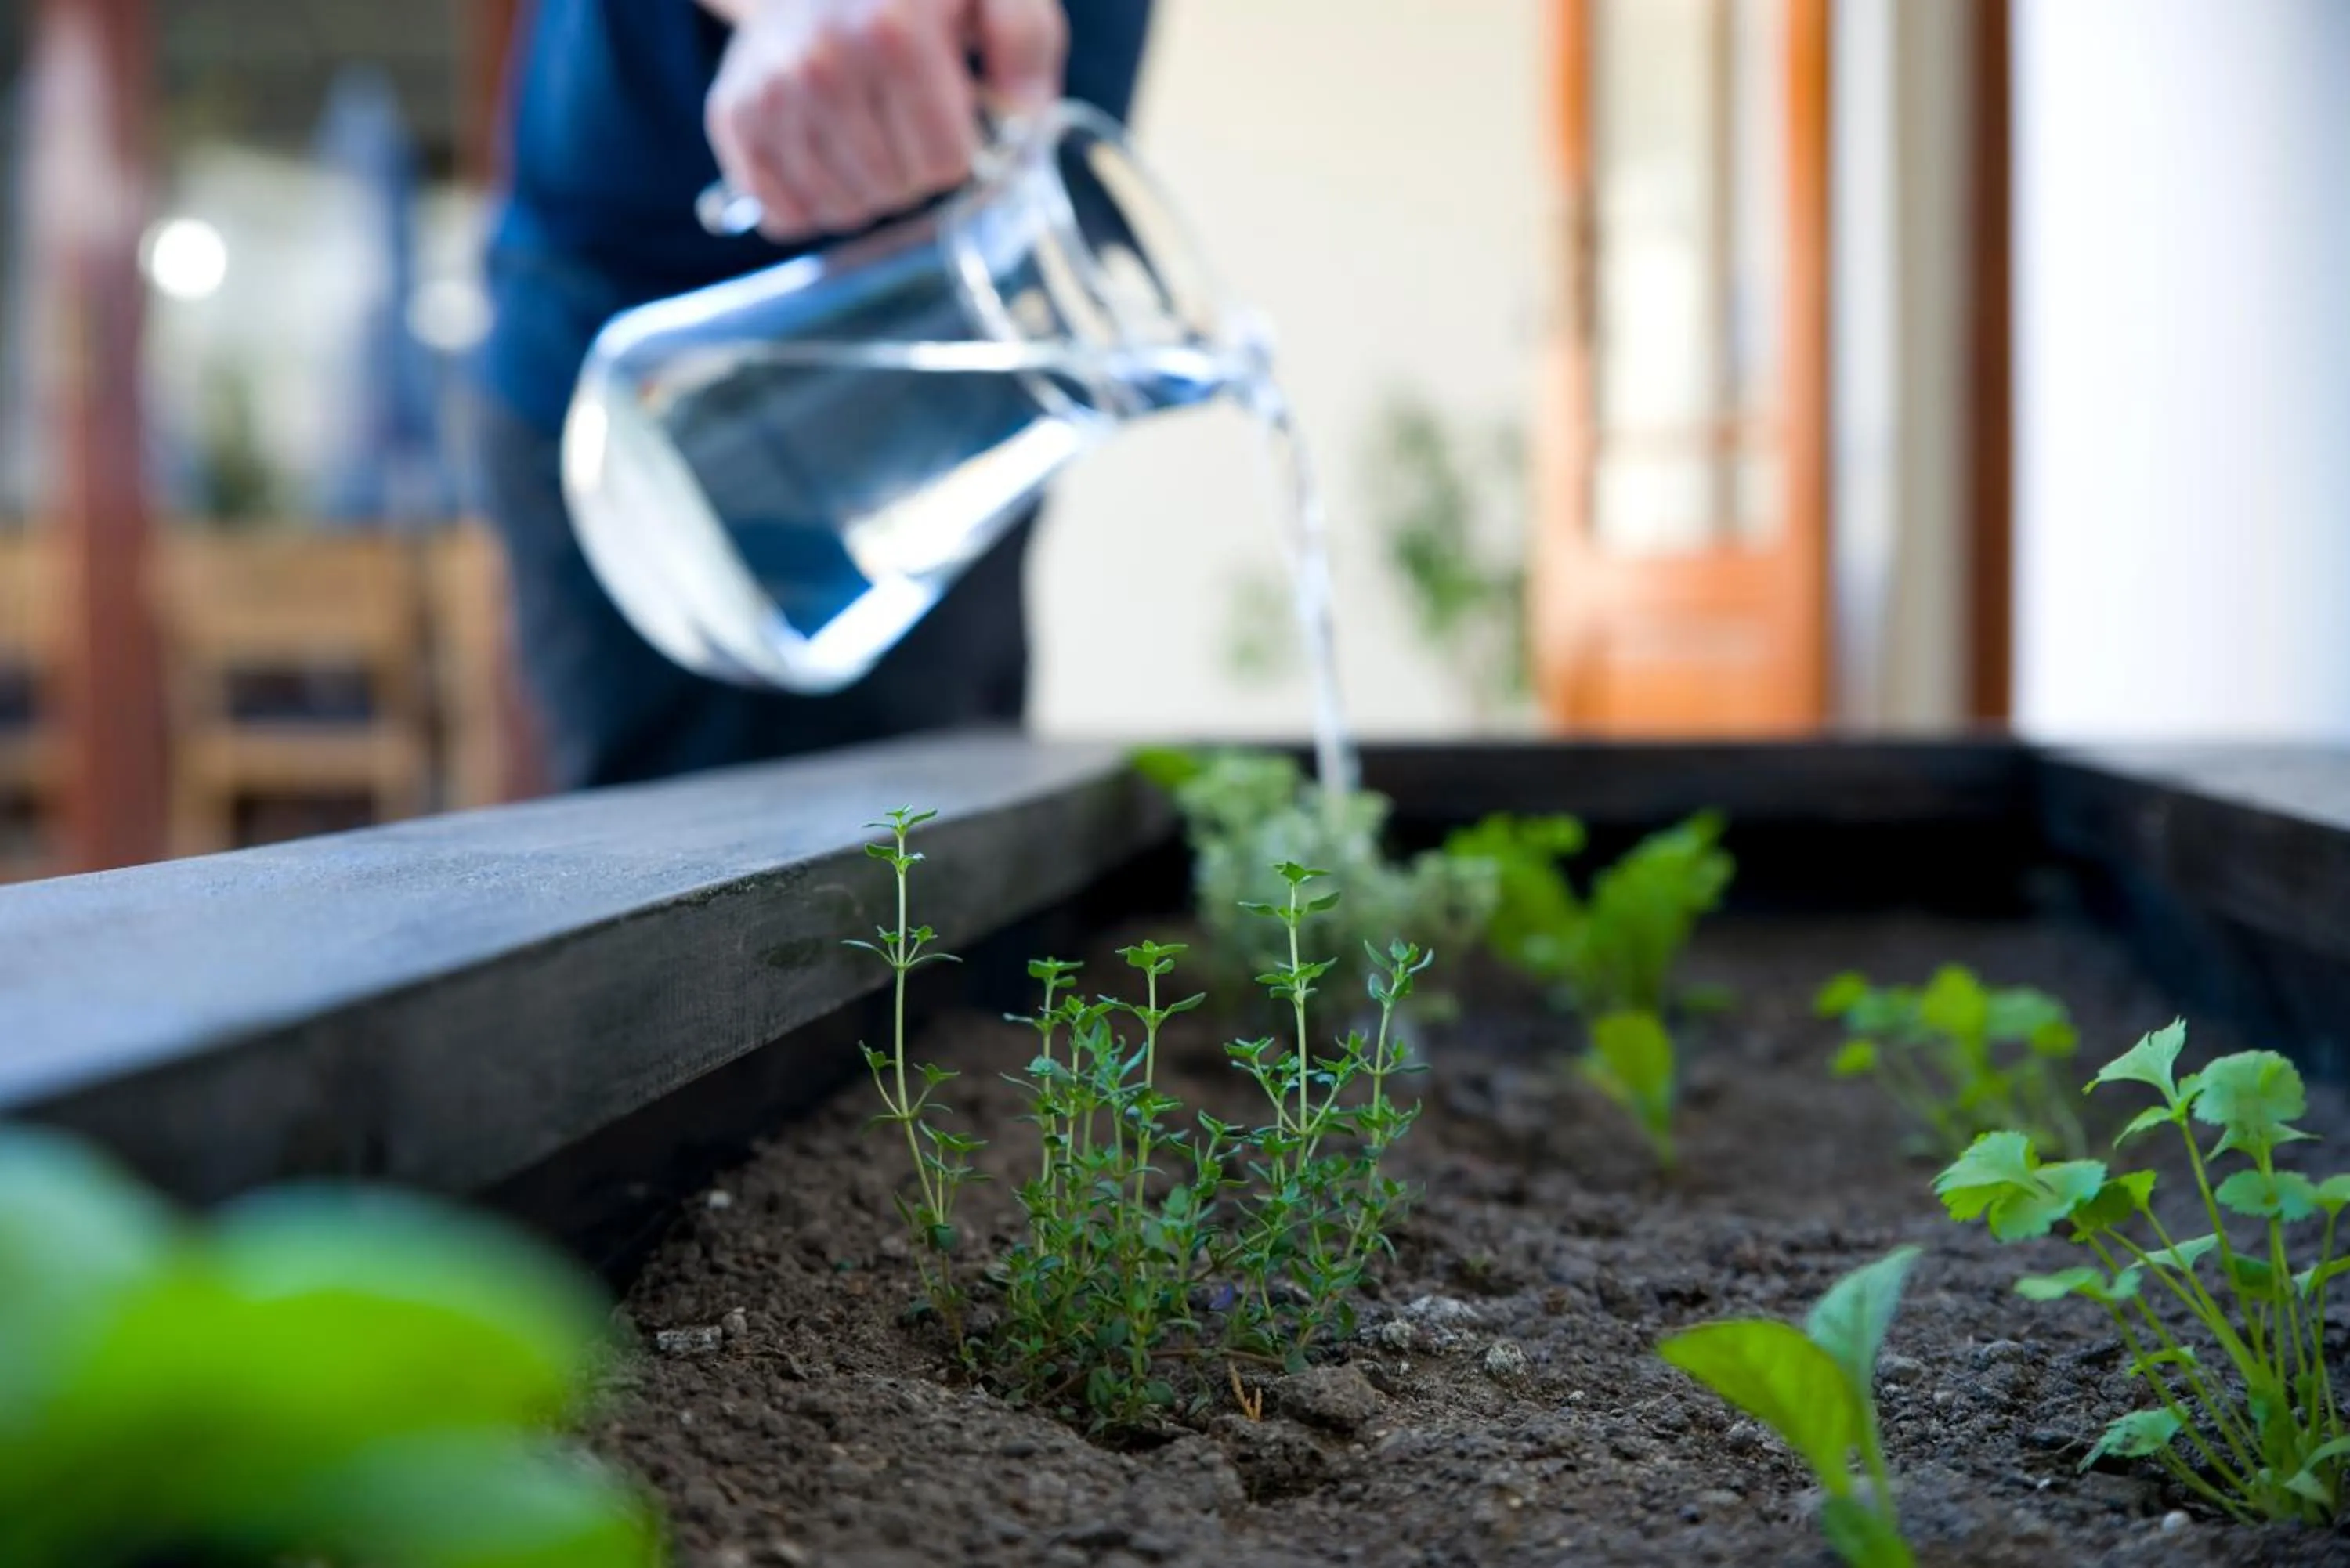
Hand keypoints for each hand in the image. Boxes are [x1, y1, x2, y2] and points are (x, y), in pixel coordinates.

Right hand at [704, 0, 1066, 244]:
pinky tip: (824, 153)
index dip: (957, 150)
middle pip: (896, 192)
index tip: (948, 115)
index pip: (945, 165)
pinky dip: (810, 200)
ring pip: (842, 211)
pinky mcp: (732, 116)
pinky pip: (783, 215)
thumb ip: (1025, 46)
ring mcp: (770, 94)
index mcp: (894, 35)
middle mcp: (822, 66)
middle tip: (903, 118)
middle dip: (913, 168)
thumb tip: (1025, 121)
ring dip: (865, 189)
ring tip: (865, 131)